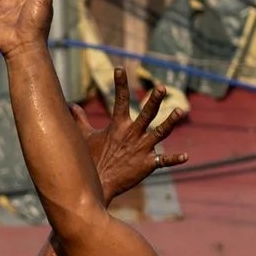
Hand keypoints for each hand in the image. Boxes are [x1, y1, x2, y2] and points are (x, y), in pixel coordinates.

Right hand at [76, 66, 187, 202]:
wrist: (96, 186)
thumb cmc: (90, 160)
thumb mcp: (84, 137)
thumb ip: (80, 119)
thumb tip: (70, 105)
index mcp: (118, 126)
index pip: (119, 100)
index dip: (120, 84)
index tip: (120, 68)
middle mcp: (131, 135)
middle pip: (146, 113)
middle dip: (154, 100)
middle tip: (162, 88)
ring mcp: (141, 149)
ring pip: (159, 133)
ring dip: (170, 122)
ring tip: (179, 111)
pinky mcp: (147, 164)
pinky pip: (163, 161)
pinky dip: (175, 159)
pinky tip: (186, 156)